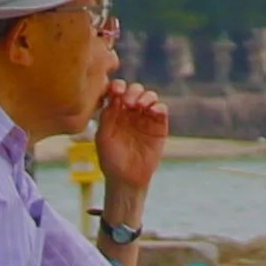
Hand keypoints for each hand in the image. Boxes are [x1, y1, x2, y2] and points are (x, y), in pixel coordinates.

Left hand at [90, 73, 171, 202]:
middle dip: (132, 91)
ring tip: (140, 106)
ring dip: (146, 97)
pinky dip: (159, 107)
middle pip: (135, 90)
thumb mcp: (103, 137)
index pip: (118, 91)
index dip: (117, 86)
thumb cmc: (111, 159)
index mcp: (115, 112)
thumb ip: (106, 117)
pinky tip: (152, 111)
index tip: (116, 90)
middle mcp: (131, 112)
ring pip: (150, 97)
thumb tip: (111, 97)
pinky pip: (162, 111)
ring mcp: (146, 118)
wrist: (126, 179)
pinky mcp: (159, 127)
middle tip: (128, 103)